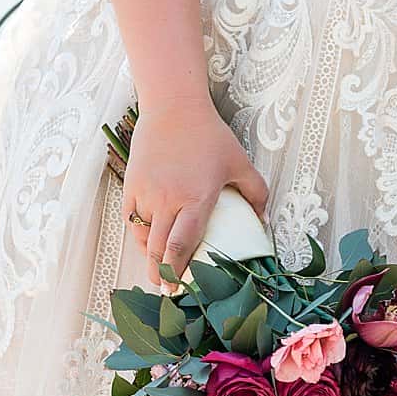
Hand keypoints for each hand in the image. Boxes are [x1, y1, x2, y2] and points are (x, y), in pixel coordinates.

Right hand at [121, 96, 271, 294]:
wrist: (173, 105)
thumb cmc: (209, 134)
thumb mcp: (240, 162)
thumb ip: (256, 193)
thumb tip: (264, 221)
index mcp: (195, 199)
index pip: (181, 246)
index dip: (177, 272)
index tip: (178, 289)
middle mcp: (167, 199)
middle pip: (158, 249)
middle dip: (160, 275)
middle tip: (165, 290)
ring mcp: (147, 192)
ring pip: (142, 236)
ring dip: (149, 257)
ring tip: (157, 270)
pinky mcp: (132, 184)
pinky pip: (132, 218)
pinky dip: (138, 234)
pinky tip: (147, 242)